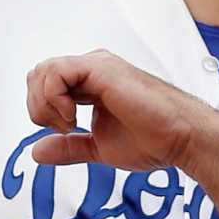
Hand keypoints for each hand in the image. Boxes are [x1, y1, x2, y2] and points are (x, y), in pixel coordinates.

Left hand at [26, 50, 218, 173]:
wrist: (181, 138)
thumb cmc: (154, 140)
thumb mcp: (98, 148)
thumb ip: (68, 147)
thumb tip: (36, 152)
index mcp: (91, 84)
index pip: (46, 86)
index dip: (44, 112)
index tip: (66, 133)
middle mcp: (93, 70)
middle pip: (39, 76)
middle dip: (39, 107)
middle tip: (64, 129)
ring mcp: (97, 66)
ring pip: (43, 71)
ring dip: (47, 103)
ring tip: (70, 123)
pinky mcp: (101, 68)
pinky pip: (56, 72)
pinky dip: (55, 97)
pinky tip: (74, 115)